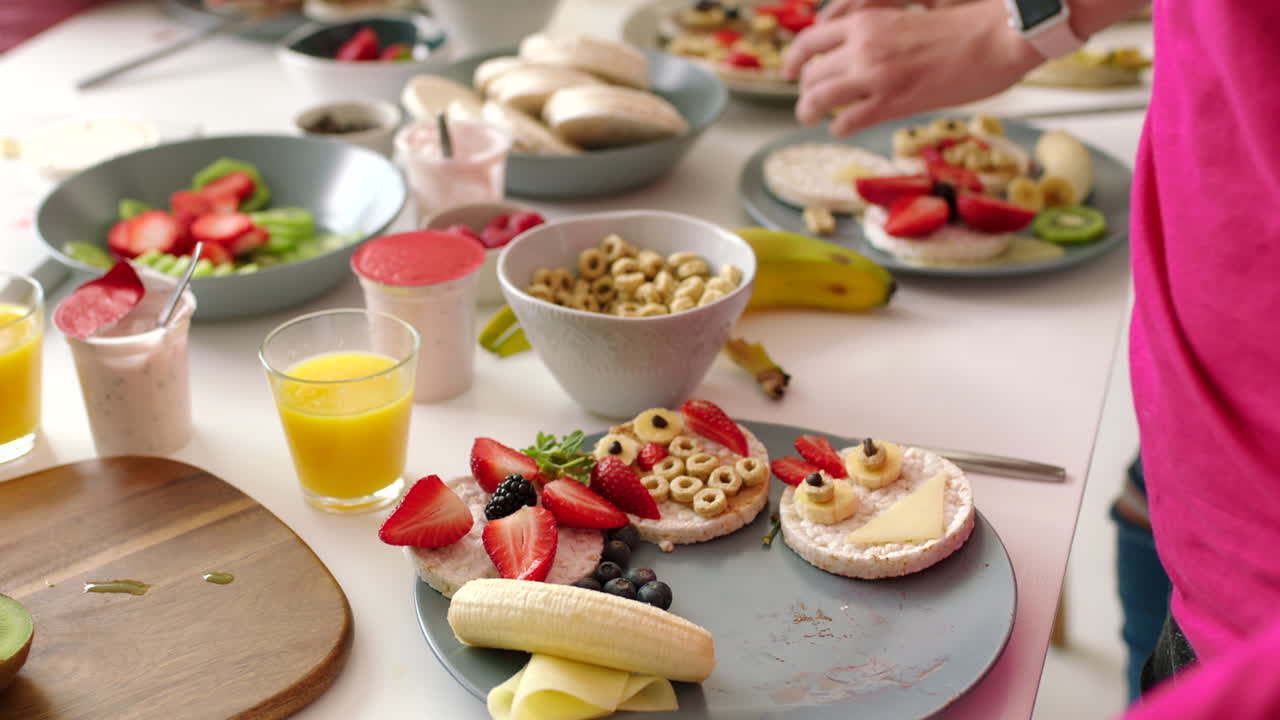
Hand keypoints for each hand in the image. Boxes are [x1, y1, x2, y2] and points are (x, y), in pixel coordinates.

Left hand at [783, 0, 1041, 135]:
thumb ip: (877, 36)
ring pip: (820, 98)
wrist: (999, 35)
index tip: (790, 70)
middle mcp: (865, 46)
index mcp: (867, 22)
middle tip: (806, 101)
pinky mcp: (896, 101)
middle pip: (811, 72)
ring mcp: (878, 75)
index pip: (811, 39)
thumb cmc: (964, 27)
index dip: (794, 58)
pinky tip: (841, 127)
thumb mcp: (906, 21)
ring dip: (809, 111)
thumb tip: (857, 54)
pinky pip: (850, 120)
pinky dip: (839, 126)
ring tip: (810, 117)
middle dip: (804, 90)